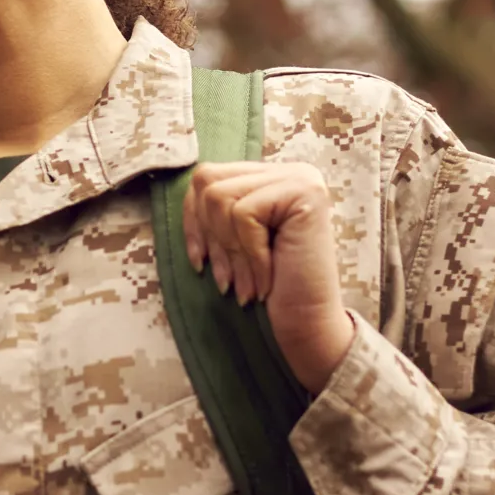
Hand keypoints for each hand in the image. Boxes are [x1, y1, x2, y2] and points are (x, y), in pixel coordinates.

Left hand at [181, 161, 356, 394]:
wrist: (309, 324)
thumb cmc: (270, 288)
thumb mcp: (235, 240)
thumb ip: (219, 207)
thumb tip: (185, 184)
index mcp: (272, 178)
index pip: (208, 178)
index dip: (193, 221)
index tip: (200, 262)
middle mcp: (290, 171)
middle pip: (208, 181)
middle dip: (208, 235)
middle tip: (226, 279)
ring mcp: (301, 179)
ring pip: (220, 197)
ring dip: (228, 250)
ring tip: (243, 284)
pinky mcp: (304, 194)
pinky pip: (245, 215)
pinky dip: (248, 255)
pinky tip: (264, 283)